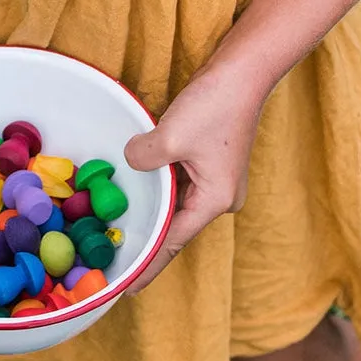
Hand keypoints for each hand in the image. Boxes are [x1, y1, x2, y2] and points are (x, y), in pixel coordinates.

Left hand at [122, 62, 266, 293]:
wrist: (244, 72)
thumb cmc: (215, 105)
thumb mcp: (170, 136)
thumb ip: (143, 159)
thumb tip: (131, 163)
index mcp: (215, 201)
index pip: (173, 242)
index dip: (148, 266)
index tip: (126, 288)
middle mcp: (219, 197)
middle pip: (176, 228)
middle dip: (148, 243)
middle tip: (115, 262)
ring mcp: (217, 180)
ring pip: (176, 205)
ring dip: (152, 214)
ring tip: (121, 233)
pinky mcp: (210, 163)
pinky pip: (179, 186)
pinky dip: (159, 191)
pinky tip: (138, 195)